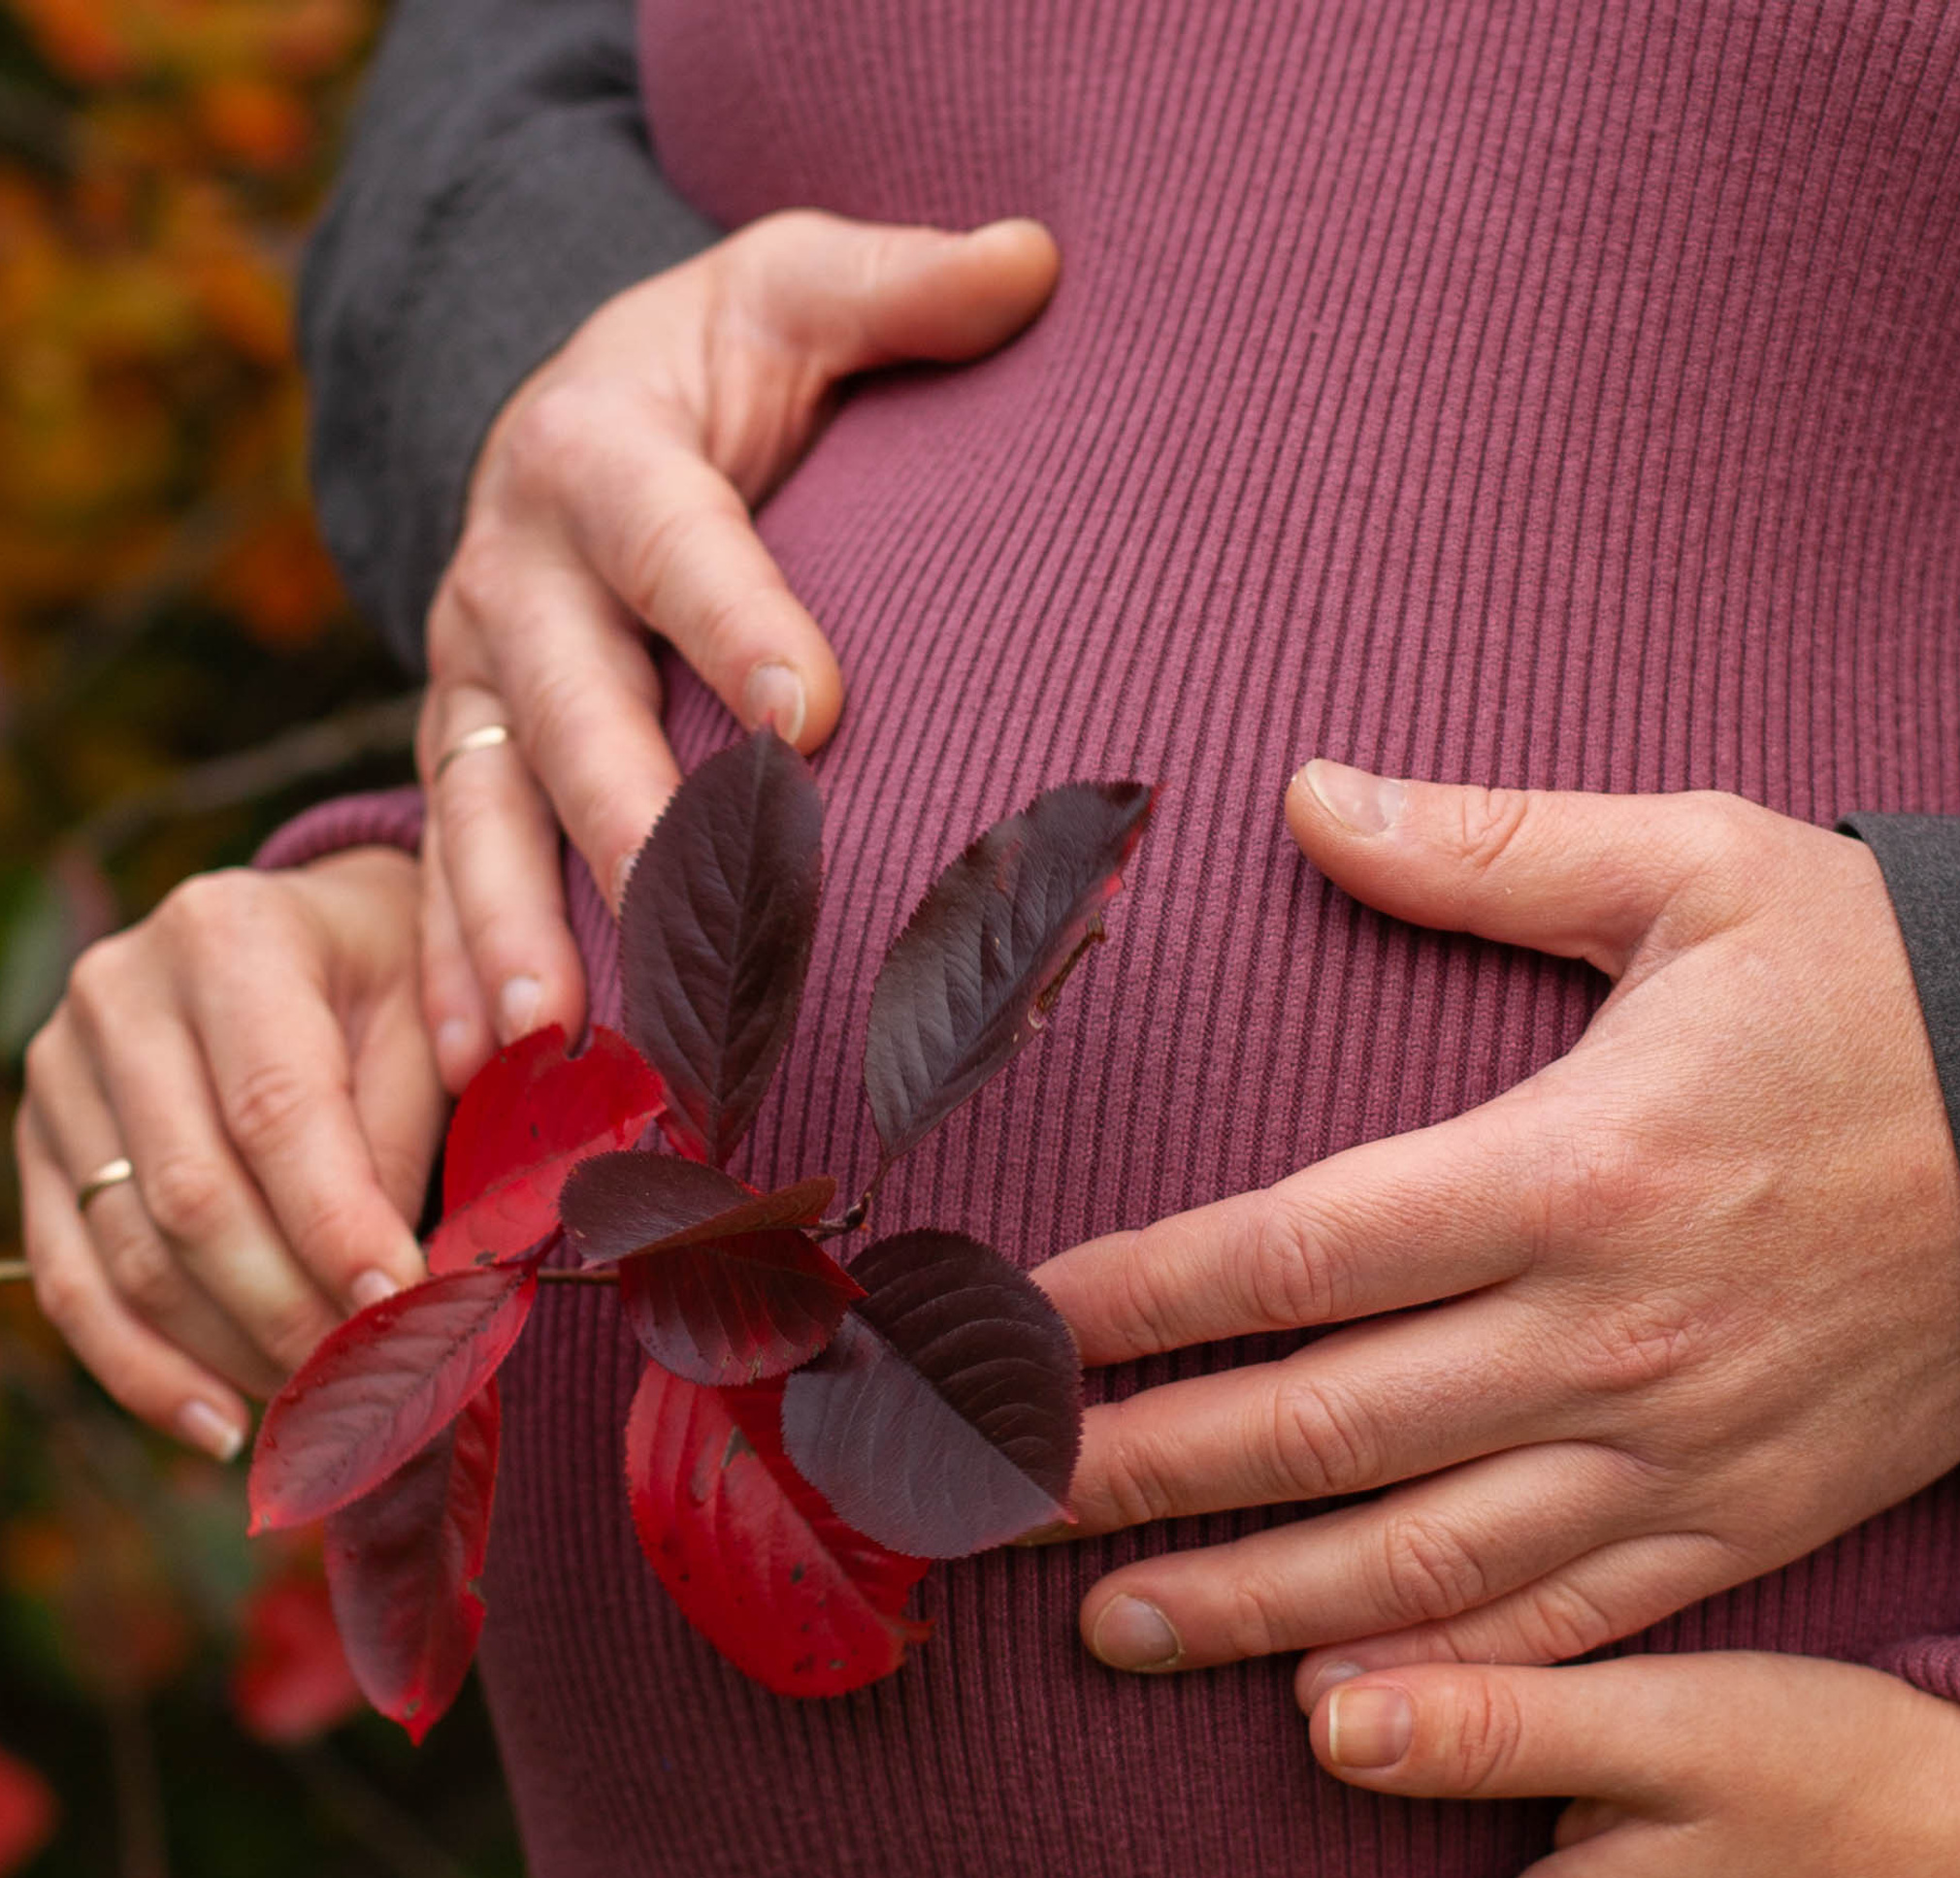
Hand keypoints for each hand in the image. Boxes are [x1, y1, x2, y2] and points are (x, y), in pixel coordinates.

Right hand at [16, 849, 440, 1457]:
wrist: (320, 936)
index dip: (337, 1225)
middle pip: (192, 1194)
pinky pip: (73, 1277)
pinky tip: (222, 1424)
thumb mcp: (431, 1027)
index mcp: (230, 937)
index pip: (277, 1111)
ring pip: (130, 1250)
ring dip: (230, 1350)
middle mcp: (119, 993)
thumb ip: (411, 1142)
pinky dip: (146, 1367)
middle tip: (373, 1378)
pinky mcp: (37, 1141)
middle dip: (289, 1307)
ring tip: (321, 1405)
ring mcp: (59, 1068)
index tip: (401, 1308)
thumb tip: (409, 1293)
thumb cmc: (398, 986)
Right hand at [417, 207, 1060, 1086]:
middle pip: (567, 708)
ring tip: (545, 1034)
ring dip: (509, 926)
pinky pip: (447, 866)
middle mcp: (514, 575)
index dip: (737, 621)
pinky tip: (482, 1065)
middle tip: (688, 918)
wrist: (576, 415)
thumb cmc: (717, 366)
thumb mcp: (793, 288)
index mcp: (600, 453)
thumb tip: (1039, 258)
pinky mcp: (465, 759)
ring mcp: (473, 681)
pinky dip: (456, 966)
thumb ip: (896, 284)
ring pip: (483, 809)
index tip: (816, 715)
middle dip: (623, 818)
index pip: (675, 542)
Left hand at [1034, 764, 1959, 1680]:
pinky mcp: (1742, 1524)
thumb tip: (1307, 795)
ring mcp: (1677, 1450)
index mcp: (1574, 1162)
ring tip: (1105, 1624)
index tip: (1008, 1332)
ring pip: (1417, 1561)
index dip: (1129, 1300)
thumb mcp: (1705, 864)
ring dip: (1244, 1602)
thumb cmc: (1895, 990)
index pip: (1290, 1253)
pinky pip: (1564, 1627)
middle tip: (985, 1506)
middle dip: (1132, 1470)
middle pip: (1317, 1427)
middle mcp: (1608, 1330)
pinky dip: (1437, 1675)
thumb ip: (1489, 843)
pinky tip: (1328, 1704)